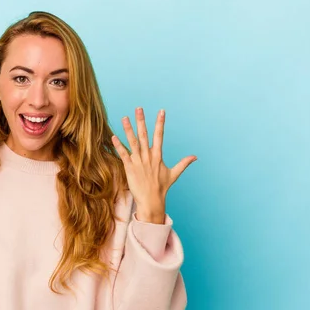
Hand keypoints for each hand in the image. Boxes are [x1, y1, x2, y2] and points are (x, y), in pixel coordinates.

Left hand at [111, 107, 196, 222]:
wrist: (152, 201)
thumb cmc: (161, 188)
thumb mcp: (174, 174)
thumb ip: (183, 163)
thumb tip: (195, 157)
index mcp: (158, 156)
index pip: (160, 136)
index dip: (160, 123)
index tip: (161, 111)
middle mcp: (148, 156)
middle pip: (144, 135)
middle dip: (141, 121)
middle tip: (138, 108)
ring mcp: (138, 162)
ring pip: (133, 142)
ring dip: (128, 130)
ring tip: (124, 118)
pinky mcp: (130, 168)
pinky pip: (123, 155)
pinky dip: (118, 146)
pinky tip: (113, 137)